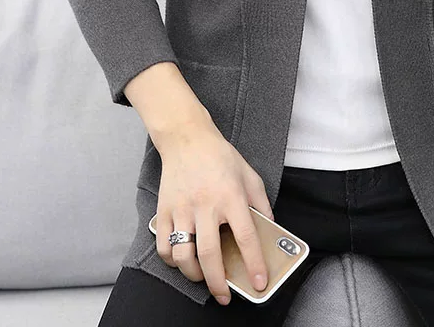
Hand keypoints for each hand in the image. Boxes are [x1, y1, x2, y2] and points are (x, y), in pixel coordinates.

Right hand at [153, 124, 274, 306]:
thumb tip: (269, 227)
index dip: (255, 264)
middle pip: (211, 255)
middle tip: (225, 296)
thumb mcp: (249, 174)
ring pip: (184, 255)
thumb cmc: (220, 156)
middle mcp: (206, 205)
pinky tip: (182, 261)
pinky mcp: (165, 210)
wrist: (187, 138)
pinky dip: (171, 261)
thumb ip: (261, 202)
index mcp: (231, 196)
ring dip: (194, 275)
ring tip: (204, 277)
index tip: (259, 283)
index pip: (246, 237)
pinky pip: (164, 246)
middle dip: (219, 283)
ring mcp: (183, 209)